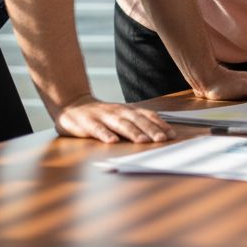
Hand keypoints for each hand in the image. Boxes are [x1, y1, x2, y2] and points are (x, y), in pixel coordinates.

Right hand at [55, 95, 172, 143]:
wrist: (74, 105)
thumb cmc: (103, 114)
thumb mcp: (122, 115)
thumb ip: (138, 122)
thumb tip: (161, 134)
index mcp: (128, 110)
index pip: (148, 116)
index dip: (160, 124)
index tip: (172, 134)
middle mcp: (118, 112)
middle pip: (137, 121)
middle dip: (151, 130)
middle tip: (162, 139)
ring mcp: (103, 117)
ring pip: (120, 125)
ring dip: (133, 133)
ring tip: (143, 141)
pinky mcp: (88, 123)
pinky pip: (97, 129)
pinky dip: (105, 135)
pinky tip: (112, 141)